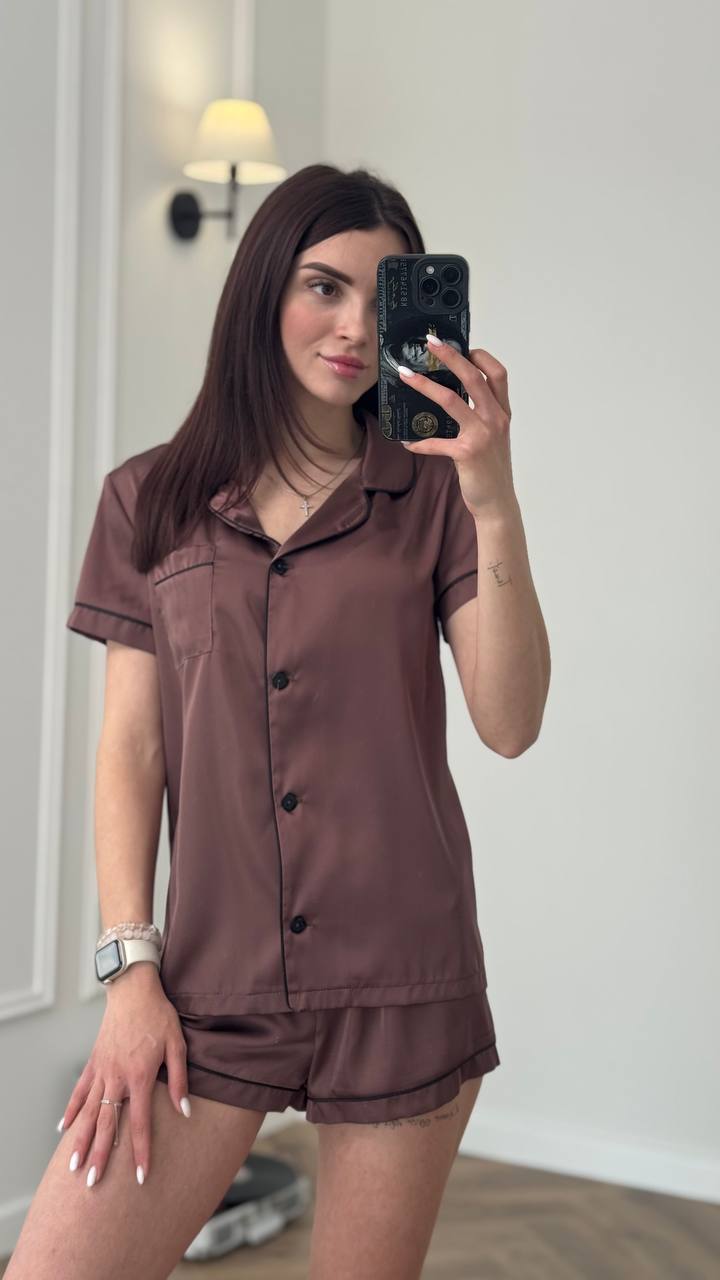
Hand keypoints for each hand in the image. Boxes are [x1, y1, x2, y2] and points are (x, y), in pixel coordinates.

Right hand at [58, 964, 189, 1186]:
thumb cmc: (159, 1015)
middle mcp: (117, 1078)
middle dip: (101, 1156)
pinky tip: (63, 1128)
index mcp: (140, 1076)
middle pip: (107, 1125)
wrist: (133, 988)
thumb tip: (184, 1111)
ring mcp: (102, 1070)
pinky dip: (72, 1109)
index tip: (140, 1176)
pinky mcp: (94, 1061)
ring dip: (81, 1140)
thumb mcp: (177, 1044)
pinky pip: (80, 1090)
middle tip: (93, 1184)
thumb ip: (180, 1080)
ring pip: (89, 1112)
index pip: (140, 1123)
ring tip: (73, 1167)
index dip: (141, 1152)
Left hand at [398, 335, 514, 517]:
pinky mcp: (467, 453)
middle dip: (451, 356)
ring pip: (451, 400)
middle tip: (430, 343)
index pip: (497, 374)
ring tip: (406, 375)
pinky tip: (406, 442)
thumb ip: (478, 417)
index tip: (463, 346)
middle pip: (473, 377)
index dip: (480, 356)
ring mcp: (482, 435)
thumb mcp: (492, 438)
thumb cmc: (491, 470)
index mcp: (502, 413)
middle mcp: (495, 419)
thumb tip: (451, 398)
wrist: (498, 503)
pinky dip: (418, 442)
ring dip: (425, 385)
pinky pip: (435, 442)